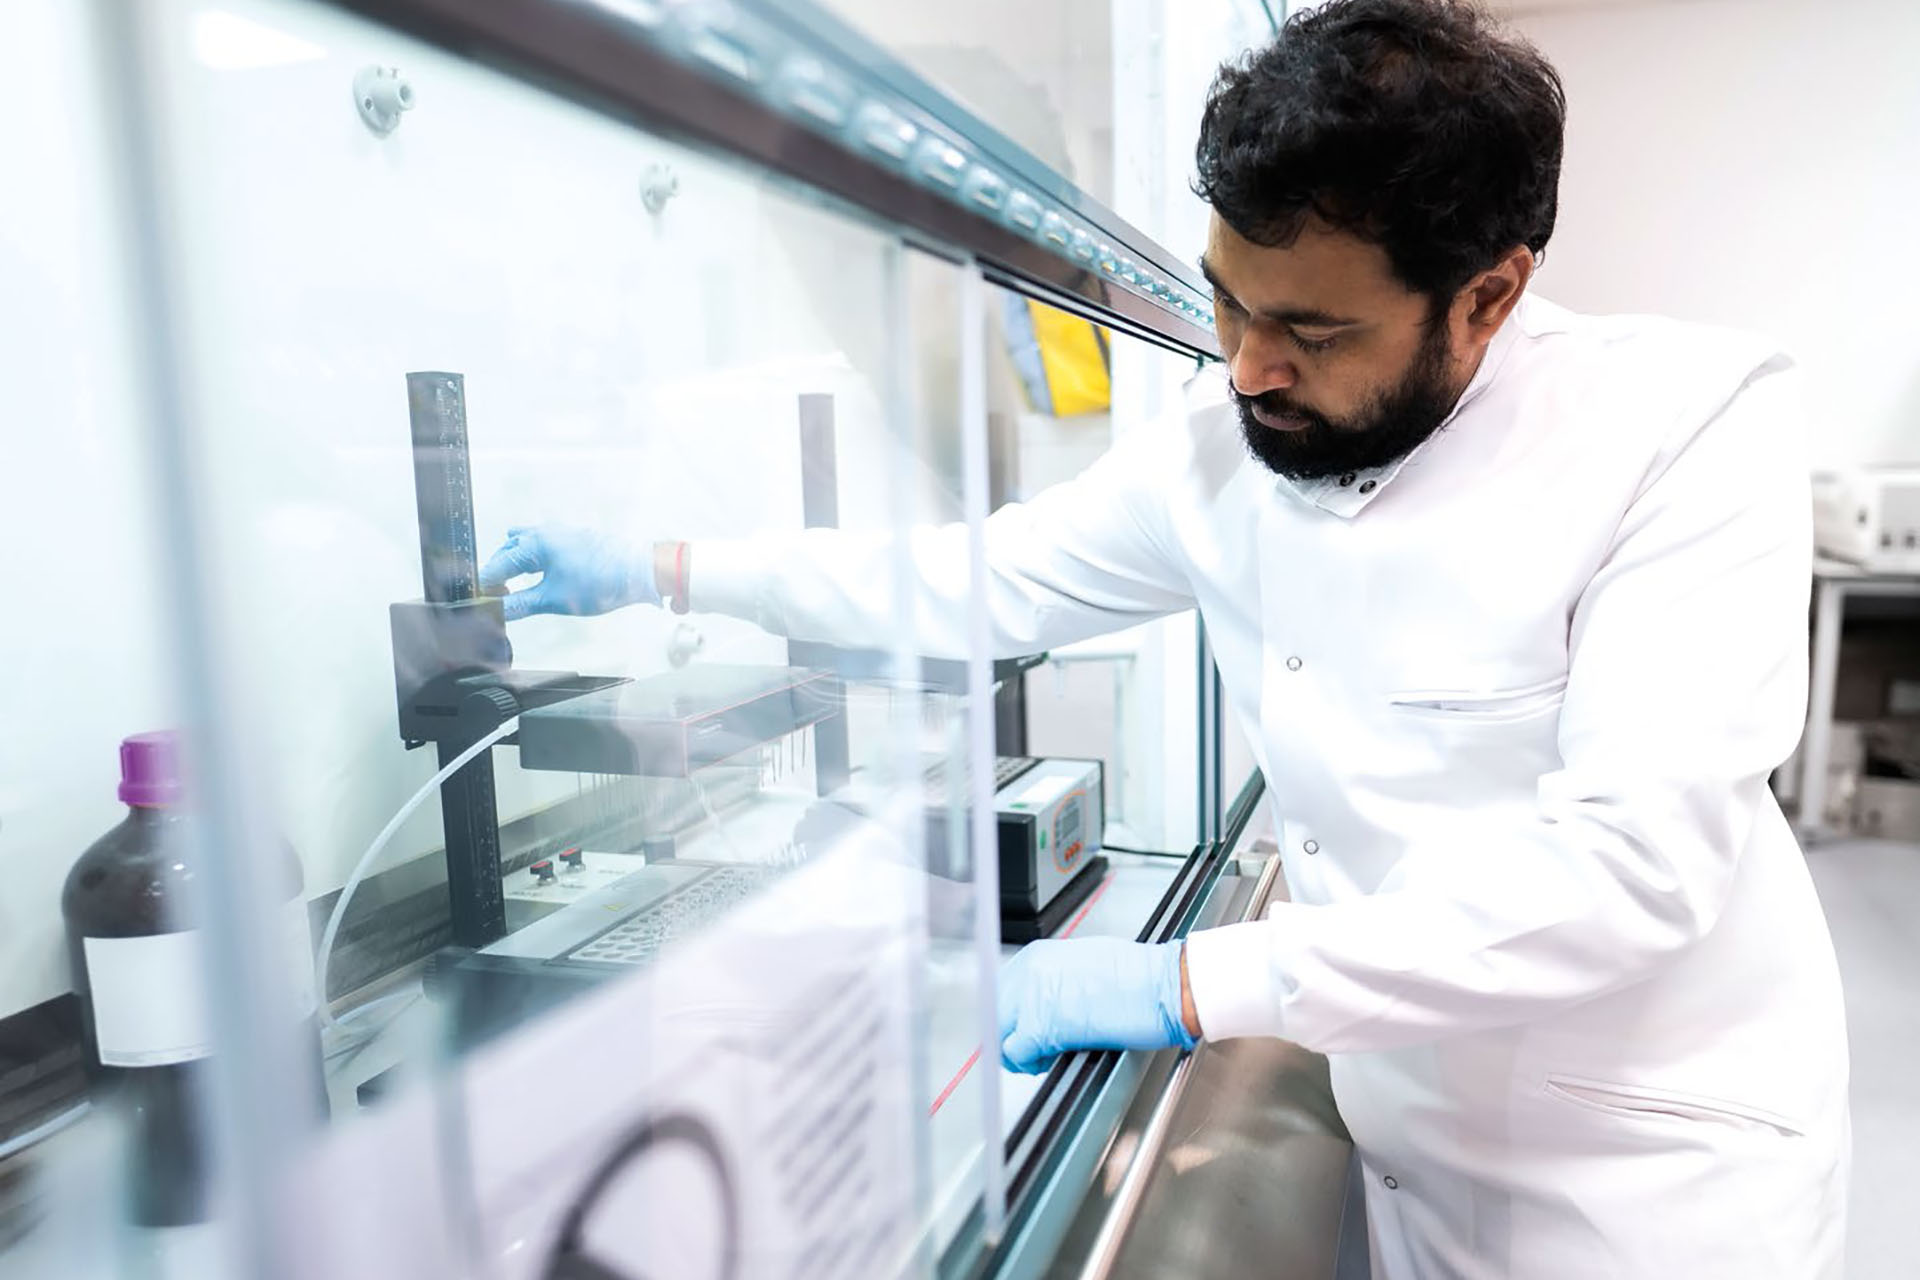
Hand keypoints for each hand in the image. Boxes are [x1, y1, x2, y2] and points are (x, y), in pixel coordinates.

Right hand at [478, 525, 659, 620]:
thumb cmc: (602, 580)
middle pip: (509, 552)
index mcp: (535, 542)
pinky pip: (543, 547)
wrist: (640, 571)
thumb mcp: (554, 599)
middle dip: (499, 574)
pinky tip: (538, 577)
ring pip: (526, 547)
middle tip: (496, 599)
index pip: (498, 565)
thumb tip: (498, 611)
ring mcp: (561, 534)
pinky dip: (533, 561)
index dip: (486, 585)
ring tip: (514, 589)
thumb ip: (521, 605)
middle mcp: (546, 532)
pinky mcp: (575, 541)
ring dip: (516, 565)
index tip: (479, 601)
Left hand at [997, 939, 1197, 1074]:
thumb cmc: (1138, 977)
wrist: (1163, 986)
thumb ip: (1054, 982)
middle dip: (1011, 1035)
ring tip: (1046, 1056)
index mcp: (1037, 956)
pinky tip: (1053, 1060)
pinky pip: (1017, 1053)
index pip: (1000, 992)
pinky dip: (1030, 1063)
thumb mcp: (1084, 964)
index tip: (1020, 1030)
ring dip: (1020, 1051)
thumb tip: (1043, 1002)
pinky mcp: (1044, 1027)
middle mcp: (1030, 973)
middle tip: (1033, 1049)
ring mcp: (1033, 999)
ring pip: (1000, 1035)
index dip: (1010, 1017)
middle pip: (996, 1014)